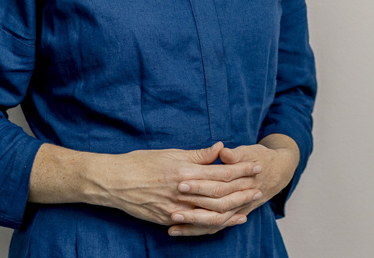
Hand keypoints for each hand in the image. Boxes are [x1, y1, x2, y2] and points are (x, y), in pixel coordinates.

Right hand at [80, 142, 264, 233]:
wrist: (114, 182)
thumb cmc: (141, 163)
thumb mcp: (170, 153)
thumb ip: (197, 154)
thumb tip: (219, 148)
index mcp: (185, 171)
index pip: (221, 172)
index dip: (241, 169)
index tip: (256, 165)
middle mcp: (183, 192)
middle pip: (221, 195)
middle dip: (242, 190)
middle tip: (260, 187)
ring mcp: (176, 209)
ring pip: (211, 213)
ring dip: (233, 210)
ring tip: (248, 206)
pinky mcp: (168, 220)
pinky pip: (196, 225)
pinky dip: (213, 224)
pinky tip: (225, 221)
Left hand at [166, 135, 299, 236]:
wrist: (276, 172)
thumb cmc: (258, 158)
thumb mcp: (249, 151)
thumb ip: (235, 154)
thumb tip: (223, 152)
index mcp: (245, 179)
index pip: (220, 184)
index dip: (200, 184)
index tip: (181, 182)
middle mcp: (242, 198)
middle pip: (216, 207)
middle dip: (193, 209)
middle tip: (172, 209)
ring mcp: (238, 210)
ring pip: (215, 222)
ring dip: (193, 224)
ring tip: (172, 224)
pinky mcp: (232, 216)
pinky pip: (214, 228)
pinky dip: (196, 231)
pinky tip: (178, 231)